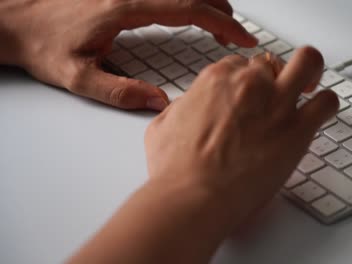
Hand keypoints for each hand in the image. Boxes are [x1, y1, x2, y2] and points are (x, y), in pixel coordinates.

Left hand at [1, 0, 256, 109]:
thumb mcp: (78, 77)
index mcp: (125, 7)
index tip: (242, 37)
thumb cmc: (43, 44)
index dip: (221, 23)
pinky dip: (190, 3)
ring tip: (223, 28)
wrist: (16, 21)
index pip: (187, 9)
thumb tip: (159, 102)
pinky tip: (193, 16)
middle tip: (239, 37)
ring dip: (208, 4)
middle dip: (223, 13)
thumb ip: (120, 91)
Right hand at [69, 47, 337, 263]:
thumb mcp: (163, 126)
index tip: (249, 94)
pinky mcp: (297, 130)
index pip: (241, 65)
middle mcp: (250, 84)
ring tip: (309, 90)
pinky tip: (318, 115)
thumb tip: (188, 107)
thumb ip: (181, 108)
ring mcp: (277, 104)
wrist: (192, 196)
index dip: (246, 81)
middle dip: (277, 74)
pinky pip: (327, 102)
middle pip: (274, 62)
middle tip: (279, 90)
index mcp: (217, 80)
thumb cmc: (176, 168)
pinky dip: (326, 105)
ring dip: (310, 75)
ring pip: (308, 64)